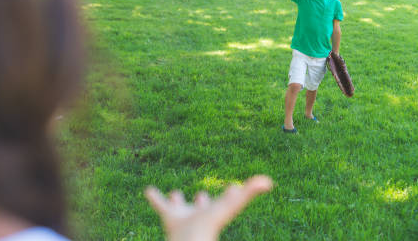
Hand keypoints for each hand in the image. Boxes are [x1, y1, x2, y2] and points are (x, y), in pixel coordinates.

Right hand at [145, 175, 272, 240]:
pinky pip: (160, 205)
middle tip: (202, 195)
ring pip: (179, 206)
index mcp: (217, 210)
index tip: (234, 188)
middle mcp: (200, 213)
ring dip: (176, 200)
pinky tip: (148, 190)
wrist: (189, 240)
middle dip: (201, 199)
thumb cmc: (213, 223)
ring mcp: (183, 215)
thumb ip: (251, 192)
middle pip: (202, 205)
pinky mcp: (168, 216)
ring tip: (174, 194)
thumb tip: (269, 181)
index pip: (225, 200)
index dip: (230, 194)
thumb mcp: (234, 203)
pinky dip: (155, 197)